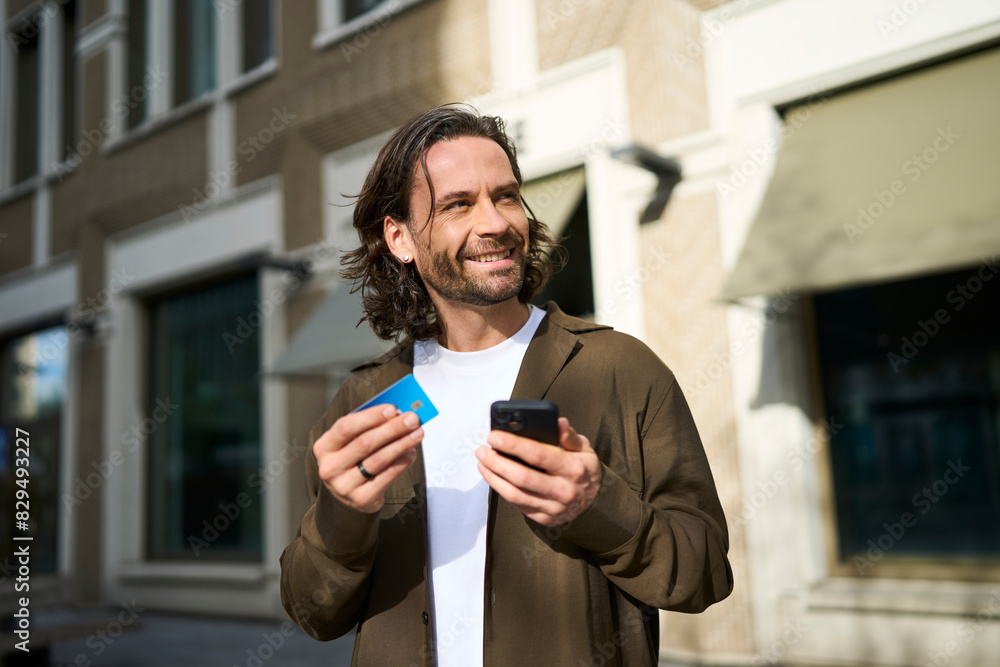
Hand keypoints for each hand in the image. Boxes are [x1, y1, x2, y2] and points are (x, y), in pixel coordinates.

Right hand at [313, 405, 422, 513]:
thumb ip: (368, 427)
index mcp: (324, 447)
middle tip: (412, 419)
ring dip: (401, 444)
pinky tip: (411, 453)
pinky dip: (401, 463)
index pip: (346, 427)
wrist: (349, 497)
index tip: (392, 408)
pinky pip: (386, 477)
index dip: (370, 416)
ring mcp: (344, 485)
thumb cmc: (353, 460)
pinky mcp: (361, 498)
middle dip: (392, 428)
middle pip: (365, 443)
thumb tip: (397, 414)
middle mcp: (330, 467)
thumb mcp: (351, 443)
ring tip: (417, 434)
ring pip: (378, 460)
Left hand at [475, 418, 601, 526]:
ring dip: (493, 477)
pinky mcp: (544, 519)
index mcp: (573, 468)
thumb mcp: (585, 449)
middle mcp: (563, 490)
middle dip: (496, 462)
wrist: (595, 503)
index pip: (538, 455)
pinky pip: (517, 504)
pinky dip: (501, 490)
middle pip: (522, 477)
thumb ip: (570, 436)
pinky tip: (493, 476)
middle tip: (482, 449)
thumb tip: (558, 422)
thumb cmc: (583, 469)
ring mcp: (553, 508)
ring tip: (482, 462)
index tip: (494, 436)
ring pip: (515, 494)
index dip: (513, 444)